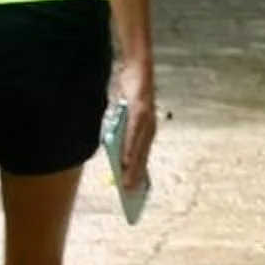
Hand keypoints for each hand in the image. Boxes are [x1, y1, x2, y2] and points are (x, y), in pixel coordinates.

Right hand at [112, 59, 157, 191]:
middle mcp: (150, 128)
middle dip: (137, 178)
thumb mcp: (121, 115)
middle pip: (143, 157)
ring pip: (139, 151)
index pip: (143, 156)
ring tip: (127, 186)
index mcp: (146, 130)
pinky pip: (134, 136)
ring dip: (133, 169)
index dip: (140, 174)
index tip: (136, 192)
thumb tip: (115, 155)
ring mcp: (147, 121)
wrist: (136, 68)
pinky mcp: (141, 113)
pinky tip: (125, 162)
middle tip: (131, 196)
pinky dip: (130, 150)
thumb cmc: (129, 92)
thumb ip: (118, 133)